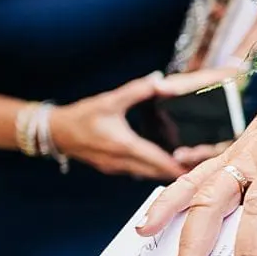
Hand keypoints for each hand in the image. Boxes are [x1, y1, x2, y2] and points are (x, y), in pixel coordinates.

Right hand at [48, 68, 237, 180]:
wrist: (56, 132)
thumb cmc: (82, 116)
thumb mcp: (111, 100)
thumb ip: (138, 90)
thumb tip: (161, 81)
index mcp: (123, 146)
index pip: (157, 161)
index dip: (177, 166)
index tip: (197, 168)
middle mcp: (121, 162)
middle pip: (156, 172)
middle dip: (177, 170)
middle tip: (200, 165)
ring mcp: (116, 168)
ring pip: (148, 174)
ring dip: (166, 170)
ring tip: (188, 164)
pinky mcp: (113, 168)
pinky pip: (138, 172)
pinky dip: (152, 168)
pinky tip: (164, 160)